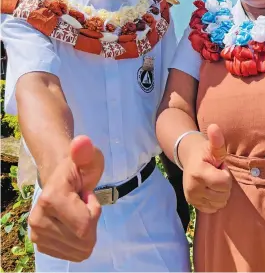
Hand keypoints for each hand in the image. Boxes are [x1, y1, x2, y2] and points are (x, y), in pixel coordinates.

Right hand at [28, 135, 103, 261]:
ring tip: (77, 210)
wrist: (60, 177)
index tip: (86, 194)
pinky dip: (79, 240)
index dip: (94, 211)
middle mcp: (38, 220)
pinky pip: (73, 254)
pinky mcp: (41, 245)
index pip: (85, 225)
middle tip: (83, 203)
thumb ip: (86, 151)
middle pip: (83, 240)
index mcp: (50, 198)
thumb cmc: (79, 167)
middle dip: (92, 222)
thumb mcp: (88, 157)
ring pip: (79, 249)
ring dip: (86, 230)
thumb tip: (81, 142)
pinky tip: (73, 222)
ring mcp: (37, 234)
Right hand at [182, 124, 231, 213]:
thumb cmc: (204, 152)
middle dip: (223, 184)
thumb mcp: (212, 147)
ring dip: (220, 193)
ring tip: (213, 181)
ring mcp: (192, 198)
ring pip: (219, 204)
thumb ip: (216, 140)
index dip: (225, 174)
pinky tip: (210, 189)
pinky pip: (213, 209)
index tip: (218, 166)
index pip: (224, 183)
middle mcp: (193, 188)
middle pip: (223, 195)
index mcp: (199, 173)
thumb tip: (214, 127)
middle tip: (216, 173)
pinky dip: (214, 200)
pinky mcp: (192, 204)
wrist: (189, 158)